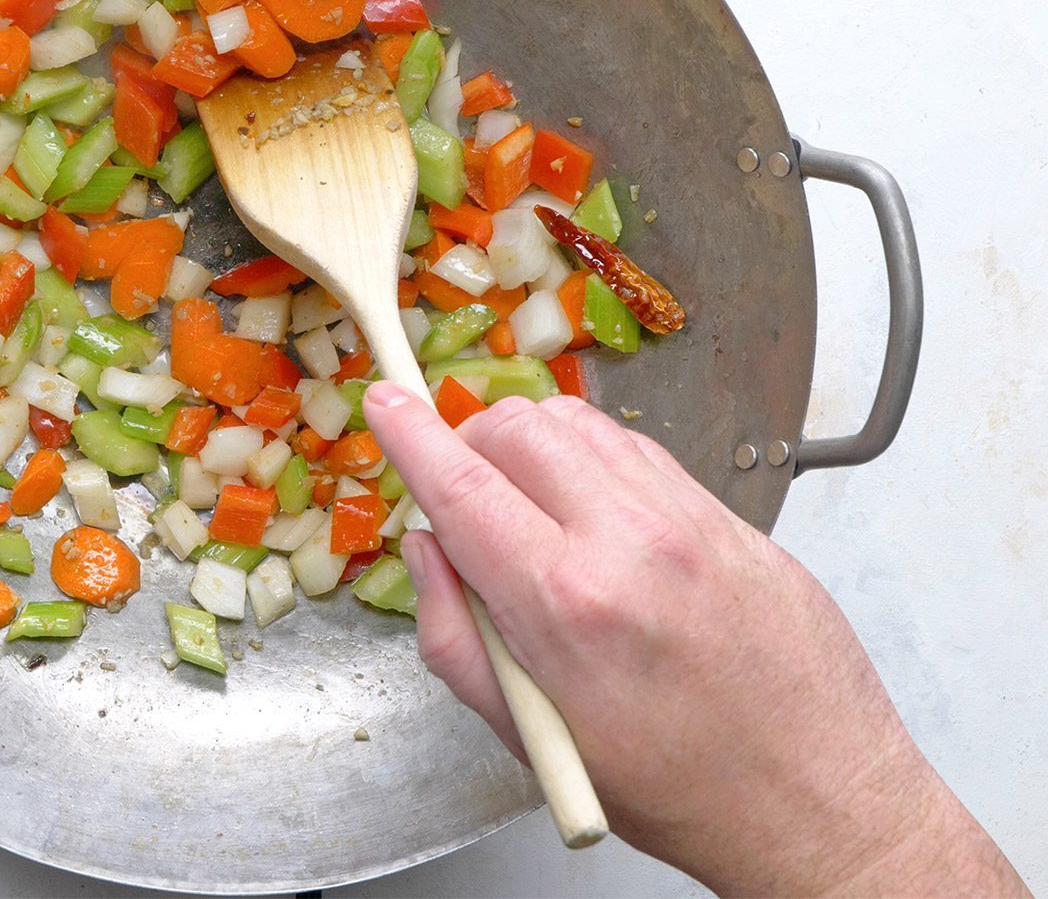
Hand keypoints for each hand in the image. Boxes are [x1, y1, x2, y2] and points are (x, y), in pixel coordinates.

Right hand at [363, 385, 1023, 895]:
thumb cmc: (673, 788)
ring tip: (533, 509)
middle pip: (518, 427)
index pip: (461, 484)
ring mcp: (691, 521)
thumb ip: (455, 634)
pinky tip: (597, 518)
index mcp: (566, 603)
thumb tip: (426, 551)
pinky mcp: (733, 518)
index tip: (385, 402)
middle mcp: (631, 542)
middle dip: (471, 443)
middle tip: (467, 494)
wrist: (816, 800)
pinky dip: (596, 463)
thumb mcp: (530, 736)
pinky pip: (641, 452)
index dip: (409, 434)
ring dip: (534, 446)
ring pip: (581, 423)